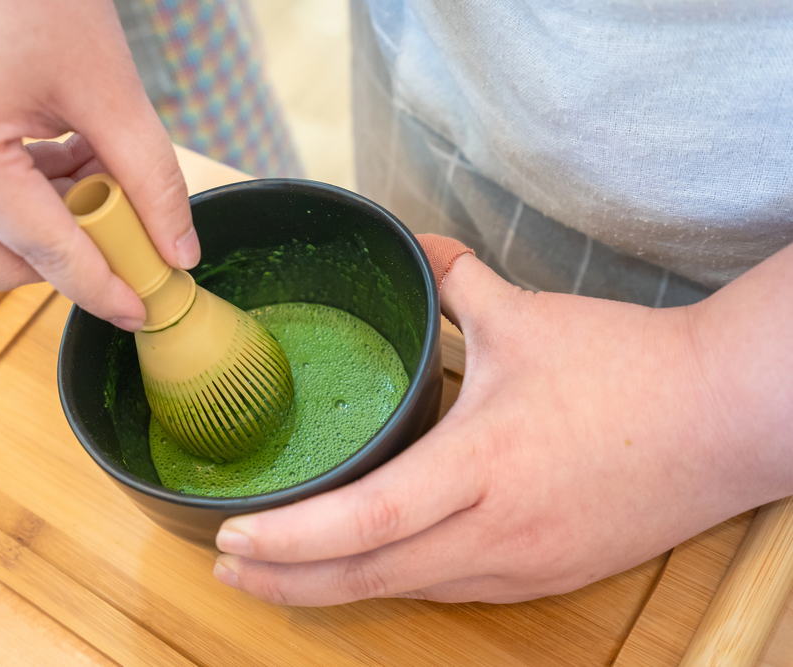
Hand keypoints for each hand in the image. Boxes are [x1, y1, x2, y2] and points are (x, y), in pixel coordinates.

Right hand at [0, 0, 196, 330]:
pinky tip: (56, 154)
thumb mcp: (105, 84)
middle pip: (3, 266)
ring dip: (45, 225)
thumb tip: (179, 251)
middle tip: (126, 222)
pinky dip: (15, 199)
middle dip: (72, 257)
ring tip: (92, 165)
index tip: (144, 308)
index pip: (46, 254)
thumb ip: (150, 177)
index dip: (104, 288)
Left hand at [212, 249, 792, 605]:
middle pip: (368, 578)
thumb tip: (422, 246)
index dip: (289, 539)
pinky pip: (452, 589)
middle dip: (286, 582)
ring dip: (335, 588)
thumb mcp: (528, 316)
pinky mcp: (547, 577)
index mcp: (481, 466)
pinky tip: (371, 566)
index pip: (364, 522)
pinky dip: (396, 581)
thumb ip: (458, 281)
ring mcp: (522, 567)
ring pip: (407, 591)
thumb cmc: (630, 368)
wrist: (726, 419)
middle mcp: (495, 534)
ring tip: (280, 572)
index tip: (232, 537)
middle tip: (226, 567)